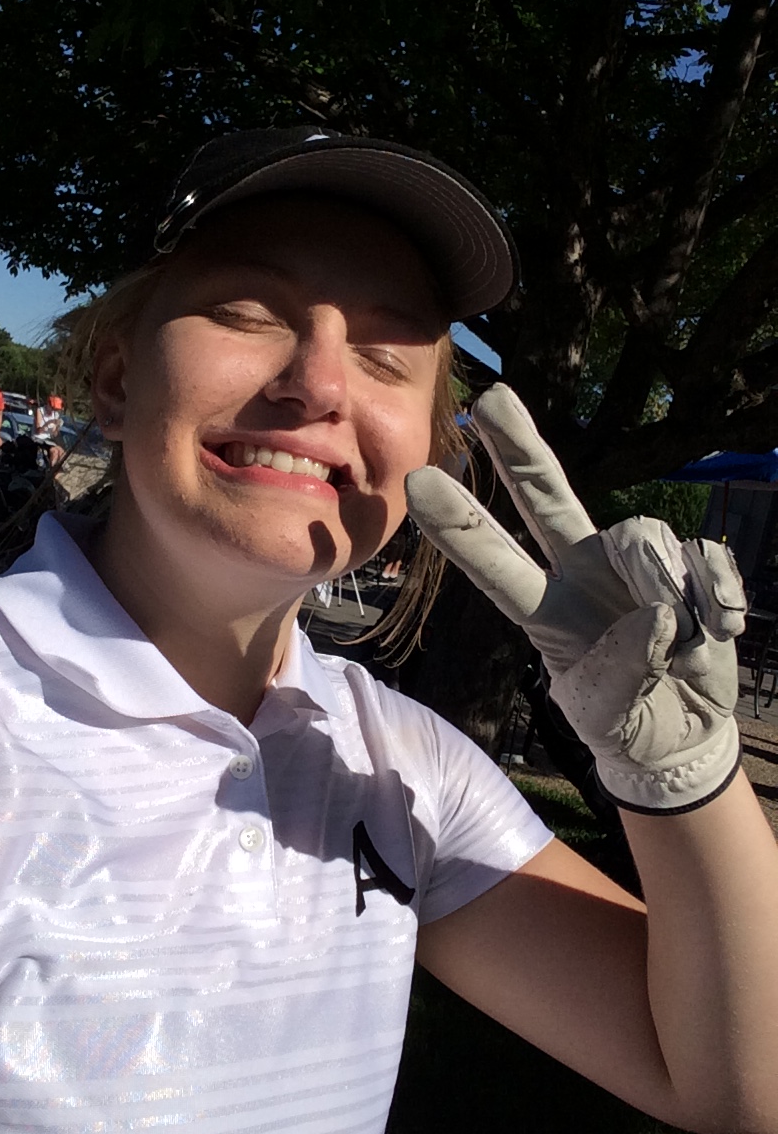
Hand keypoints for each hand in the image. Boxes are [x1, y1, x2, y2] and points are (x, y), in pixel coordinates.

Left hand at [405, 384, 746, 812]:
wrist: (682, 734)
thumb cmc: (626, 719)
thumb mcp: (609, 712)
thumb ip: (625, 666)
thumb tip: (659, 615)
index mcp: (547, 610)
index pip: (496, 563)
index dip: (459, 527)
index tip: (416, 485)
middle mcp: (583, 571)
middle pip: (548, 499)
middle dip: (519, 449)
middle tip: (489, 399)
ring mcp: (634, 565)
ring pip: (644, 537)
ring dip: (665, 587)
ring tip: (684, 642)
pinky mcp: (689, 565)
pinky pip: (703, 557)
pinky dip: (716, 597)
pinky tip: (718, 630)